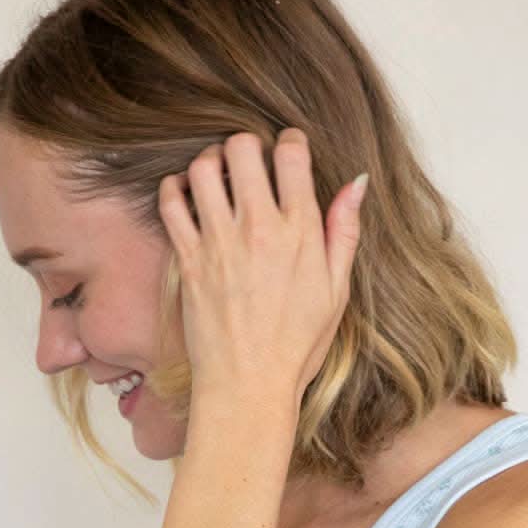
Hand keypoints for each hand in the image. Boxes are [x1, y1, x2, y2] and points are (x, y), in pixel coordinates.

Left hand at [157, 129, 367, 422]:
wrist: (249, 385)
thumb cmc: (297, 345)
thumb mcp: (336, 290)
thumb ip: (343, 231)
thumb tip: (356, 183)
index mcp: (300, 232)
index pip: (292, 153)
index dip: (290, 141)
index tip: (288, 150)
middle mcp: (258, 229)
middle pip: (243, 148)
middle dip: (247, 145)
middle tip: (249, 162)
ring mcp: (218, 243)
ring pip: (203, 168)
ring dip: (210, 162)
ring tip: (218, 176)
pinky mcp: (188, 260)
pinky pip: (171, 203)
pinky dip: (175, 189)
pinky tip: (187, 195)